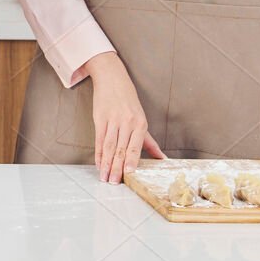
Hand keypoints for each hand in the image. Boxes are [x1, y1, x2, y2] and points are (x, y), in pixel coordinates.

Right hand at [84, 51, 162, 183]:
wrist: (112, 78)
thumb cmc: (128, 100)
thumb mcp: (141, 118)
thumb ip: (149, 141)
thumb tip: (161, 158)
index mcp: (139, 123)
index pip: (135, 146)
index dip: (131, 161)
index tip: (128, 174)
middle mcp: (126, 122)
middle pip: (121, 149)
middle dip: (116, 167)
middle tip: (113, 182)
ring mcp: (112, 121)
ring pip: (109, 147)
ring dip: (106, 164)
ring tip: (104, 177)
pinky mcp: (100, 119)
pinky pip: (99, 140)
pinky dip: (98, 153)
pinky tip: (98, 163)